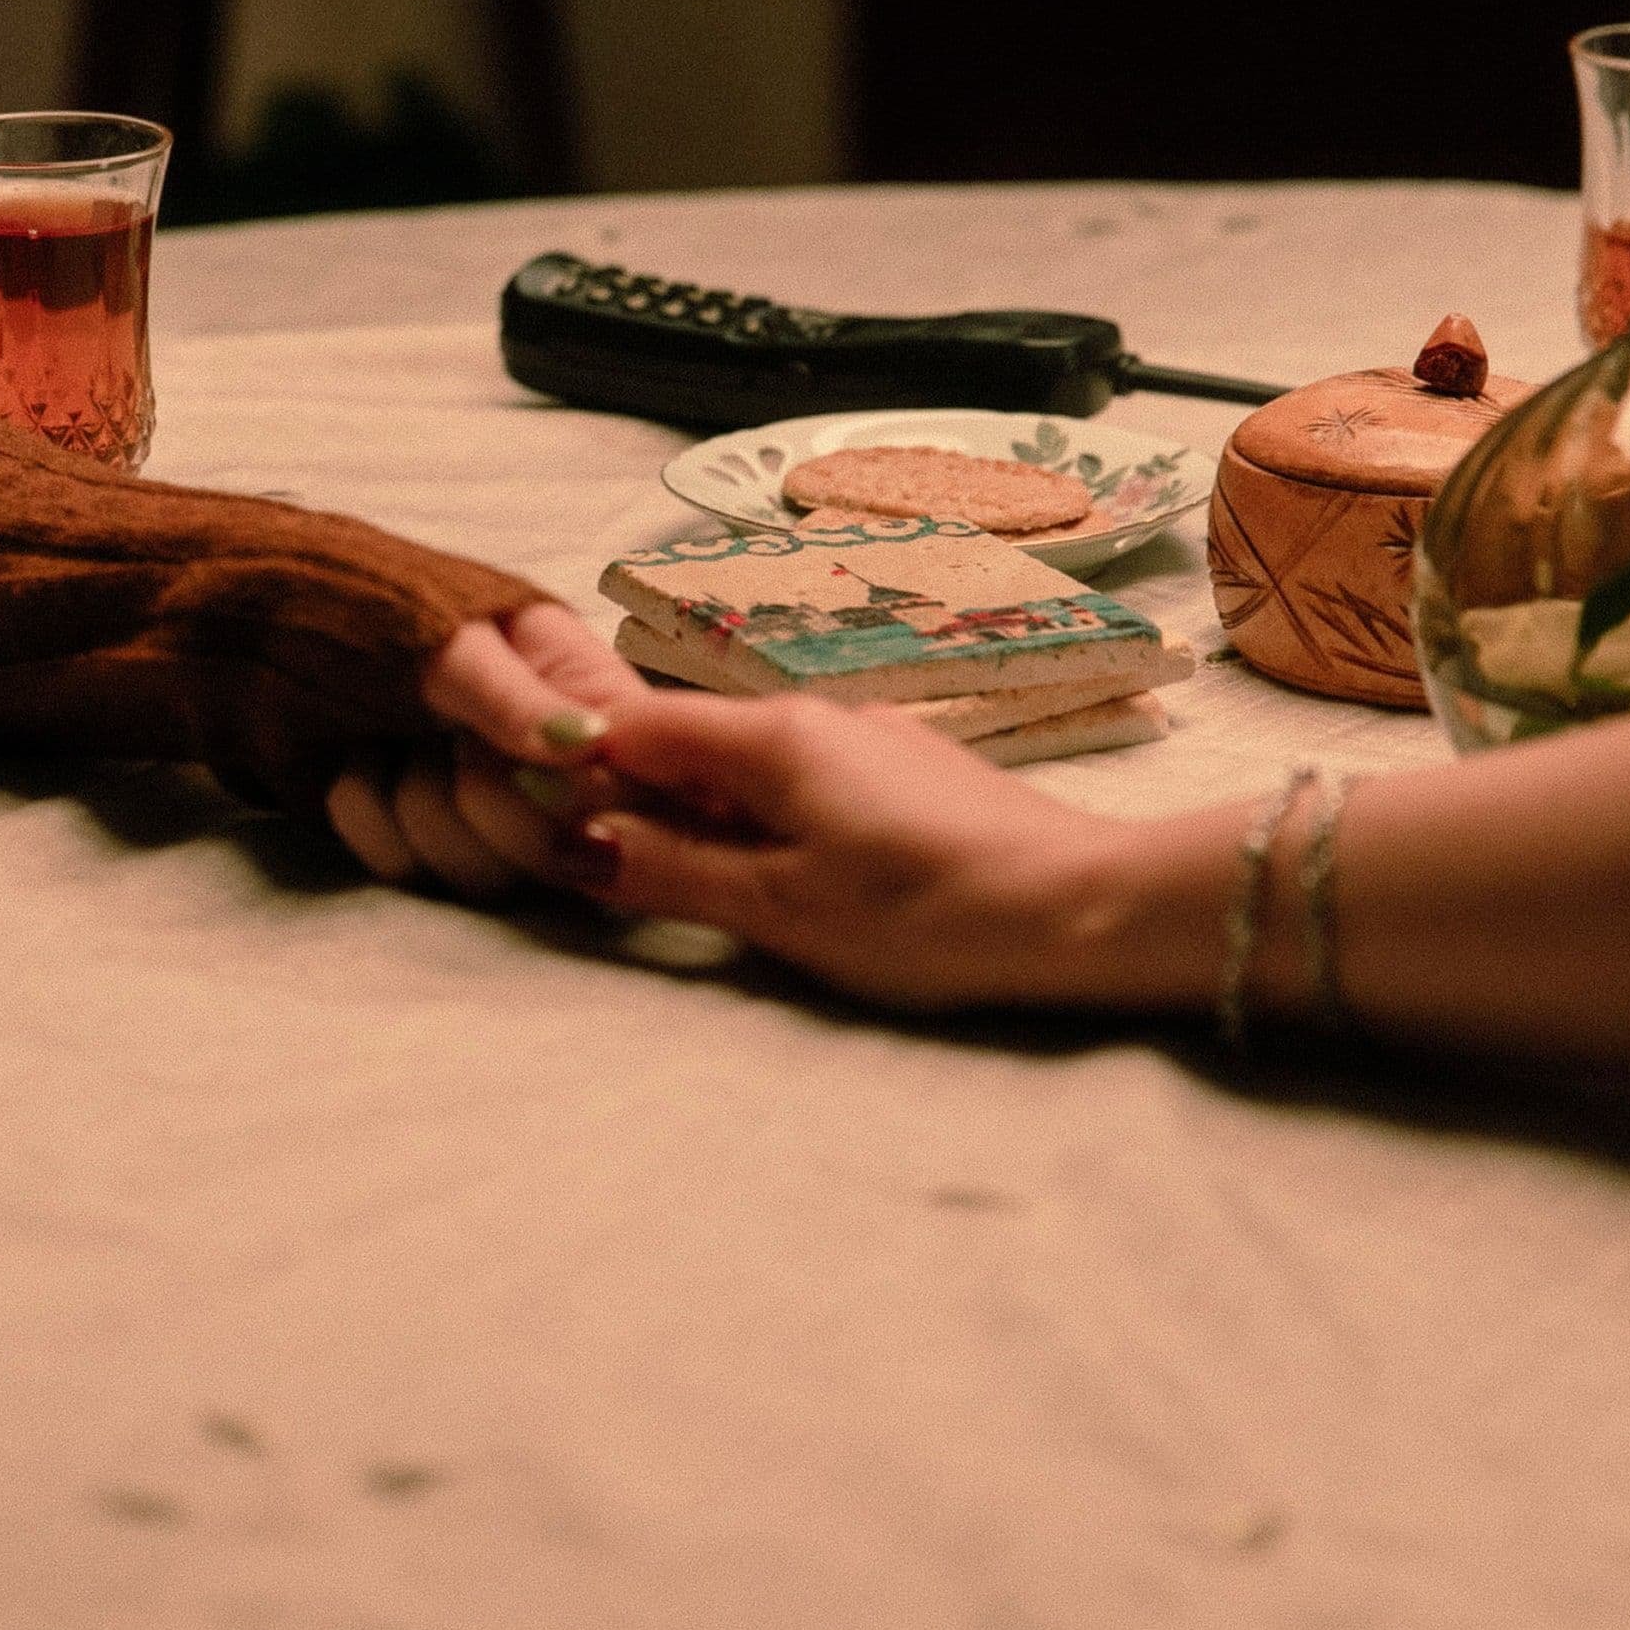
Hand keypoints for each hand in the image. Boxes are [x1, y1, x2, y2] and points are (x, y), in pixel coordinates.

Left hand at [323, 604, 645, 897]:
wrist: (248, 636)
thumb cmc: (359, 607)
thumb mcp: (444, 636)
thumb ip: (514, 694)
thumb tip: (589, 745)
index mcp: (584, 693)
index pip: (623, 783)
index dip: (568, 794)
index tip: (505, 759)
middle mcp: (551, 765)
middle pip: (559, 851)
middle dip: (476, 797)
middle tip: (435, 736)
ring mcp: (489, 817)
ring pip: (486, 878)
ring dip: (413, 806)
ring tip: (387, 739)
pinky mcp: (426, 852)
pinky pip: (412, 880)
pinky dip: (368, 823)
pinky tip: (356, 767)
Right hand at [552, 690, 1169, 1010]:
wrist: (1088, 910)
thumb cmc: (934, 915)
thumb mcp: (780, 910)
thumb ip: (671, 873)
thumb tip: (572, 844)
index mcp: (769, 736)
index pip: (630, 724)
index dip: (573, 769)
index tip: (541, 825)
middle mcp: (813, 715)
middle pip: (686, 742)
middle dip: (635, 799)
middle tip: (611, 875)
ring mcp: (866, 739)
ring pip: (746, 766)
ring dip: (703, 816)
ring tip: (699, 888)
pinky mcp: (907, 773)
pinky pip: (803, 782)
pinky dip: (768, 821)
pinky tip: (789, 879)